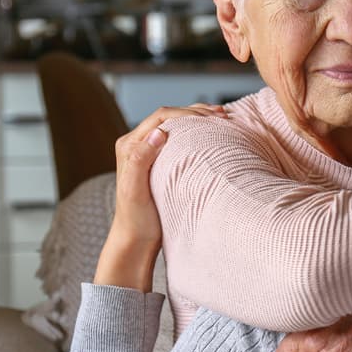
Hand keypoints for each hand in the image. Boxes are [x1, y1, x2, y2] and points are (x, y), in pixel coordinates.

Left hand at [109, 103, 227, 242]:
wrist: (136, 239)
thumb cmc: (136, 218)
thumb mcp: (135, 190)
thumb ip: (141, 160)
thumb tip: (159, 133)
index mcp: (129, 145)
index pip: (160, 117)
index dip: (186, 113)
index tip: (210, 118)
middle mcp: (138, 144)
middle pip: (170, 117)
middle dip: (196, 112)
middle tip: (222, 115)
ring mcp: (150, 152)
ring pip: (176, 125)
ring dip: (199, 119)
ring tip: (222, 118)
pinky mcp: (161, 161)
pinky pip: (180, 138)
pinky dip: (198, 132)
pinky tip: (214, 133)